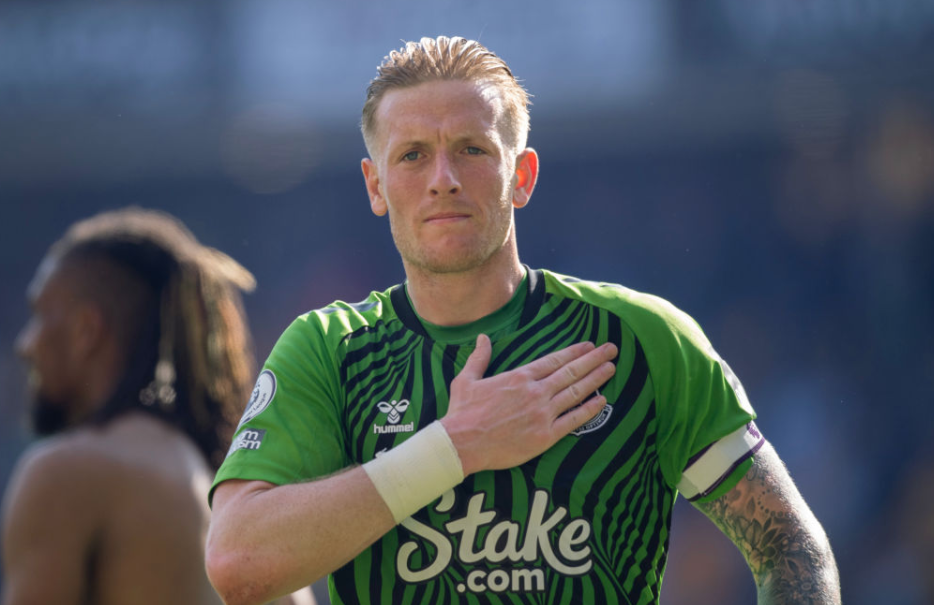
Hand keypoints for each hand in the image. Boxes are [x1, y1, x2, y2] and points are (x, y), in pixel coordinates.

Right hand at [441, 334, 617, 474]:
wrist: (462, 444)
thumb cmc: (463, 412)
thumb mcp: (467, 379)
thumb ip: (480, 357)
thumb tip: (483, 337)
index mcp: (519, 377)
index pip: (554, 360)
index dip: (575, 352)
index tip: (589, 345)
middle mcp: (535, 392)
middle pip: (571, 372)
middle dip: (593, 359)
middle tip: (611, 350)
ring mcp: (542, 414)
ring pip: (576, 392)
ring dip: (596, 379)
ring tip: (611, 368)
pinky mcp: (545, 436)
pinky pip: (573, 421)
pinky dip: (589, 410)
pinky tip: (602, 401)